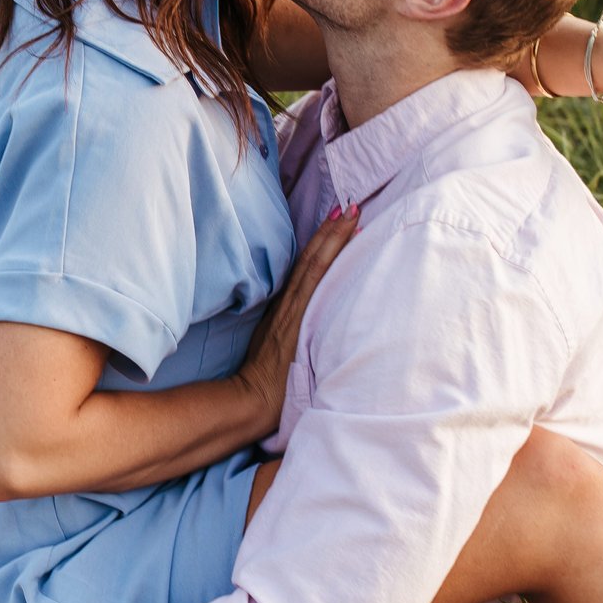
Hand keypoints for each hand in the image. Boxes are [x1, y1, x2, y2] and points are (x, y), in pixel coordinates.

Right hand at [234, 206, 357, 428]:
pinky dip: (330, 260)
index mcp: (284, 309)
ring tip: (351, 213)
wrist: (251, 398)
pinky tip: (346, 244)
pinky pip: (317, 283)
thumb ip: (290, 330)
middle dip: (332, 231)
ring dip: (334, 238)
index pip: (306, 268)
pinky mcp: (299, 321)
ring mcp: (295, 311)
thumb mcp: (275, 347)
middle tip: (351, 204)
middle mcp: (289, 304)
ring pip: (316, 265)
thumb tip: (306, 323)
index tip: (338, 217)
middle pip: (312, 259)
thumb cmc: (264, 381)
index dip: (322, 242)